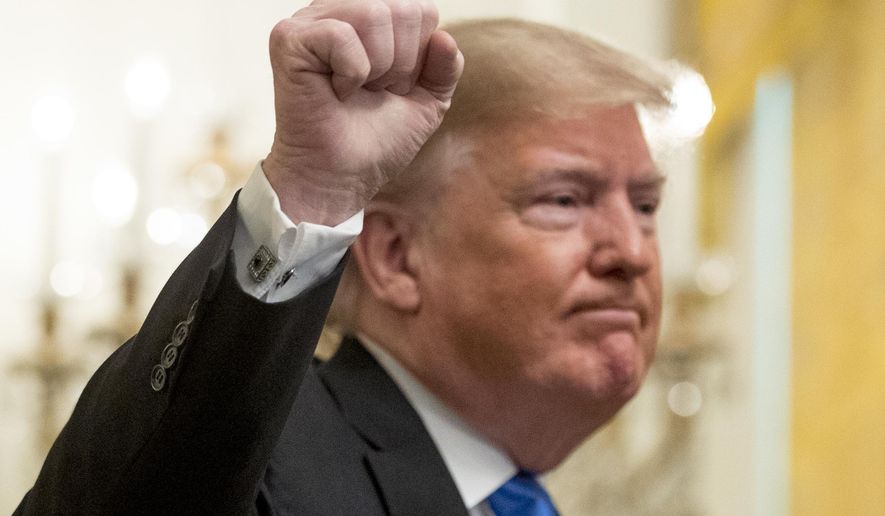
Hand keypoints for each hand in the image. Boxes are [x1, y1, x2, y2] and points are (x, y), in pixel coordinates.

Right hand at [263, 0, 462, 224]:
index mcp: (368, 17)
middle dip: (401, 63)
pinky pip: (342, 35)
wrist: (342, 178)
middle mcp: (338, 11)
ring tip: (355, 91)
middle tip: (373, 92)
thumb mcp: (427, 103)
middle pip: (403, 8)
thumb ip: (446, 68)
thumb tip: (444, 37)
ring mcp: (309, 21)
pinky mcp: (289, 39)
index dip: (418, 57)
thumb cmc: (376, 142)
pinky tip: (335, 92)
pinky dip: (351, 73)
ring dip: (377, 68)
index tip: (391, 87)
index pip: (421, 9)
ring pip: (375, 14)